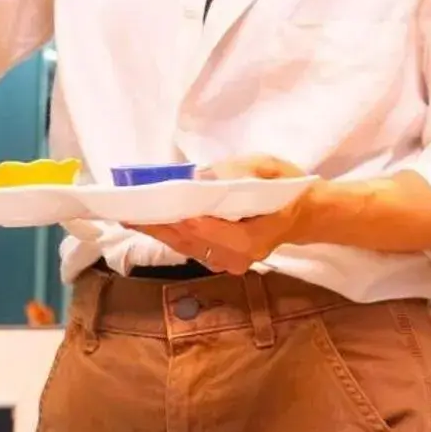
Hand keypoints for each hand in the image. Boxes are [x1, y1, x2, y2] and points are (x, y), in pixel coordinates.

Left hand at [140, 155, 313, 274]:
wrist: (303, 214)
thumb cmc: (288, 188)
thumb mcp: (268, 168)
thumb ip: (237, 172)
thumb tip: (200, 176)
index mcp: (249, 240)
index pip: (206, 231)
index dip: (177, 219)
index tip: (151, 208)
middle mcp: (235, 258)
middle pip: (188, 242)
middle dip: (158, 225)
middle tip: (126, 211)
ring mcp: (227, 263)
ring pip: (185, 247)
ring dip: (159, 231)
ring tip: (130, 215)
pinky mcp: (219, 260)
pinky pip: (189, 248)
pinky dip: (170, 234)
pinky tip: (151, 222)